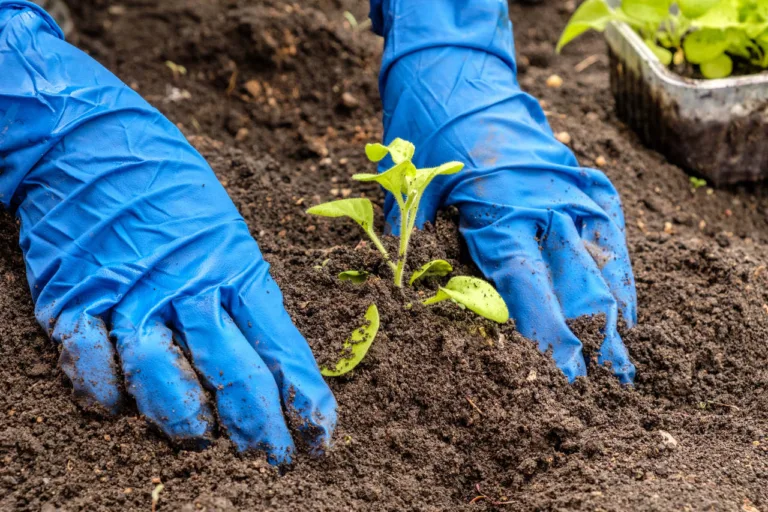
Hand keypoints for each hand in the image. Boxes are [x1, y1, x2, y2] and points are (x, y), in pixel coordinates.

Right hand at [0, 1, 335, 461]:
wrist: (90, 139)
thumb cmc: (169, 187)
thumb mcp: (226, 231)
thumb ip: (243, 292)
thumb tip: (270, 356)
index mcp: (234, 267)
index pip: (281, 344)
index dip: (303, 396)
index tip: (320, 435)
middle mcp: (188, 284)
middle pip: (232, 369)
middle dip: (258, 425)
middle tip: (273, 460)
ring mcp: (130, 291)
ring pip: (164, 373)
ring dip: (185, 417)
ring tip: (201, 441)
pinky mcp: (76, 294)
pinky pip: (90, 356)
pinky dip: (104, 388)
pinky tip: (117, 411)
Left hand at [369, 0, 635, 382]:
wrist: (458, 74)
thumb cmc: (430, 130)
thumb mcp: (413, 185)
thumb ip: (417, 239)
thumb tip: (409, 293)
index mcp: (501, 209)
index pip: (527, 283)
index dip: (548, 329)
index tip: (567, 367)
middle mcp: (544, 202)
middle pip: (576, 278)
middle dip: (594, 329)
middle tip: (610, 374)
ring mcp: (568, 186)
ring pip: (603, 251)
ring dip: (616, 300)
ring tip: (628, 343)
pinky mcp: (579, 174)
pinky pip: (610, 221)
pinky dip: (619, 257)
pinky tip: (625, 289)